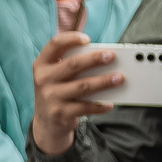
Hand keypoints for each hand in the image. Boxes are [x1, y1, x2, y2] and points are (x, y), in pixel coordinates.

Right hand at [30, 30, 122, 155]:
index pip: (55, 44)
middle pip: (72, 65)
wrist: (46, 123)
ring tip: (119, 78)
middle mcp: (43, 79)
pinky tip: (110, 103)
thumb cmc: (56, 91)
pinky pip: (85, 108)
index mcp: (42, 64)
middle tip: (111, 56)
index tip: (87, 39)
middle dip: (94, 59)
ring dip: (103, 81)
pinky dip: (99, 105)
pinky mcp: (60, 113)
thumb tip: (101, 58)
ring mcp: (51, 97)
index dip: (71, 39)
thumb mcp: (54, 76)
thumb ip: (70, 65)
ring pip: (82, 86)